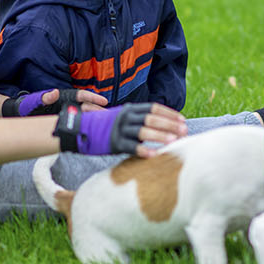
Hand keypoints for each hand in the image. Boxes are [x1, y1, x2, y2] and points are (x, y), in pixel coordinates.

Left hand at [3, 88, 107, 116]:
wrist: (21, 115)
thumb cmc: (29, 105)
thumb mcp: (35, 101)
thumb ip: (45, 98)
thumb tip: (53, 93)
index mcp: (64, 97)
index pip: (82, 95)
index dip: (93, 98)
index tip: (103, 101)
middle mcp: (69, 104)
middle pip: (88, 106)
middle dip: (98, 110)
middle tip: (106, 117)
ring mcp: (69, 113)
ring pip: (87, 115)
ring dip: (96, 119)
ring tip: (106, 124)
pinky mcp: (67, 122)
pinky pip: (80, 123)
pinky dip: (88, 126)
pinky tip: (96, 132)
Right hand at [55, 102, 187, 156]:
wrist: (79, 129)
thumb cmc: (105, 125)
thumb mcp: (121, 116)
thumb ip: (138, 118)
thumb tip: (161, 122)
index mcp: (129, 109)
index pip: (153, 108)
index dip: (169, 113)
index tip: (182, 120)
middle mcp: (125, 117)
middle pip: (152, 119)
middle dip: (170, 125)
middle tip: (184, 131)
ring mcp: (119, 130)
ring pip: (143, 132)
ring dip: (160, 136)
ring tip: (174, 141)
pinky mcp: (113, 143)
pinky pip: (131, 147)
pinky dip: (143, 151)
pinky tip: (154, 155)